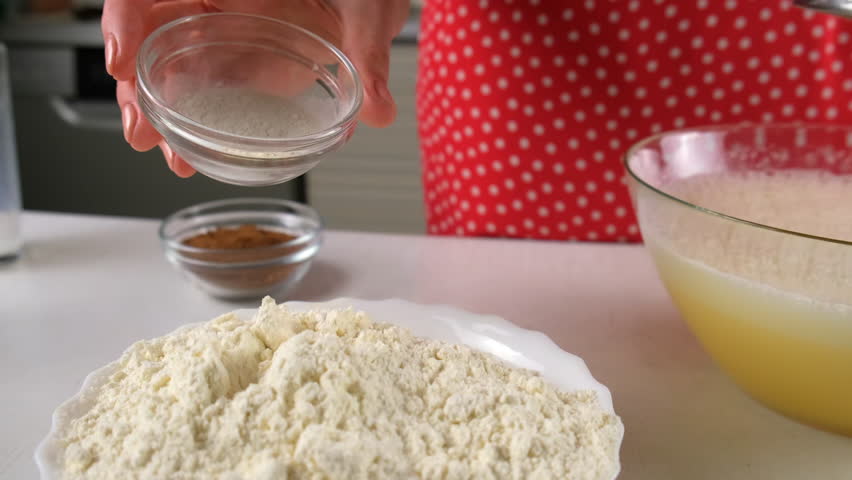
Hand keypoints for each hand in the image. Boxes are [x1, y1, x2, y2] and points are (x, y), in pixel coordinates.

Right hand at [102, 0, 408, 176]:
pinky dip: (193, 125)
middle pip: (151, 38)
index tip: (120, 60)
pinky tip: (192, 156)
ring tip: (169, 155)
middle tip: (143, 133)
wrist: (372, 0)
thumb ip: (366, 50)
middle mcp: (218, 7)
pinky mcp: (241, 68)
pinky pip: (203, 92)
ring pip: (170, 71)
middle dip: (137, 87)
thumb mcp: (365, 10)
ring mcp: (227, 39)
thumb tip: (377, 108)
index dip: (124, 18)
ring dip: (160, 115)